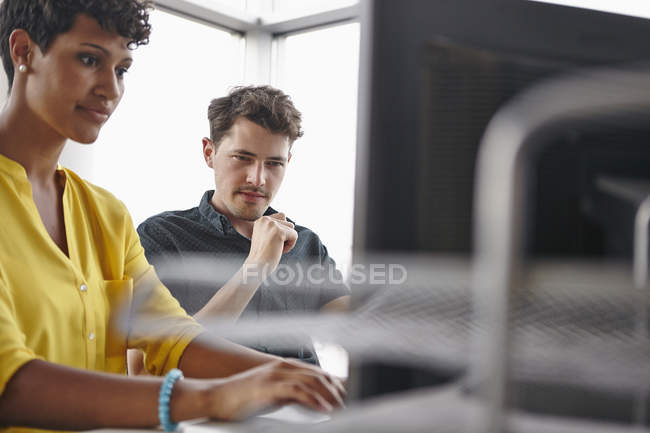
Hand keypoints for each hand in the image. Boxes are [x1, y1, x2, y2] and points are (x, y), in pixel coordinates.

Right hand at [204, 359, 345, 420]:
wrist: (217, 397)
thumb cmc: (243, 398)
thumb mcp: (272, 393)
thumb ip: (291, 392)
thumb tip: (313, 399)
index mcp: (284, 366)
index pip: (317, 372)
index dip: (333, 383)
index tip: (343, 397)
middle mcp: (281, 367)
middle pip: (317, 375)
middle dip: (334, 390)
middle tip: (344, 405)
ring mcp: (275, 376)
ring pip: (311, 381)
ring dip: (328, 395)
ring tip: (338, 408)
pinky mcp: (268, 387)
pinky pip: (297, 391)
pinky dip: (313, 399)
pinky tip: (323, 408)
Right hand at [245, 213, 297, 275]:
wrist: (257, 266)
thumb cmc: (262, 255)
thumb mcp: (265, 236)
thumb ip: (274, 226)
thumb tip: (285, 216)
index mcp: (261, 220)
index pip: (283, 218)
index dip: (281, 232)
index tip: (270, 242)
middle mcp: (265, 219)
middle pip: (289, 224)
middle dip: (285, 237)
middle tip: (273, 247)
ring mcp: (272, 225)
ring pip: (292, 229)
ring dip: (288, 241)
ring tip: (276, 248)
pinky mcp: (279, 232)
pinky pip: (295, 236)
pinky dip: (290, 246)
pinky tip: (279, 251)